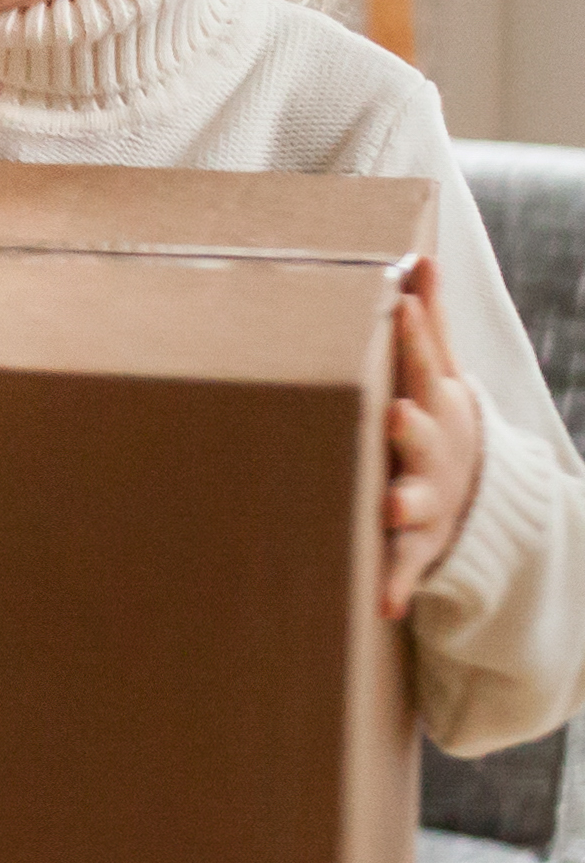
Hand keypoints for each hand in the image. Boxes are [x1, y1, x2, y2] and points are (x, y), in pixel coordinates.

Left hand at [380, 266, 485, 620]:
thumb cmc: (436, 420)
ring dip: (404, 504)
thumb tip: (420, 255)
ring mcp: (431, 500)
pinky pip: (406, 569)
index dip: (412, 334)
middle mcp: (435, 452)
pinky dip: (397, 587)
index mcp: (433, 405)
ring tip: (392, 506)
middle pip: (423, 435)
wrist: (479, 498)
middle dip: (411, 423)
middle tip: (396, 411)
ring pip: (416, 502)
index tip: (398, 304)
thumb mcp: (435, 374)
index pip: (421, 364)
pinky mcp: (419, 546)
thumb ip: (425, 321)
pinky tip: (383, 607)